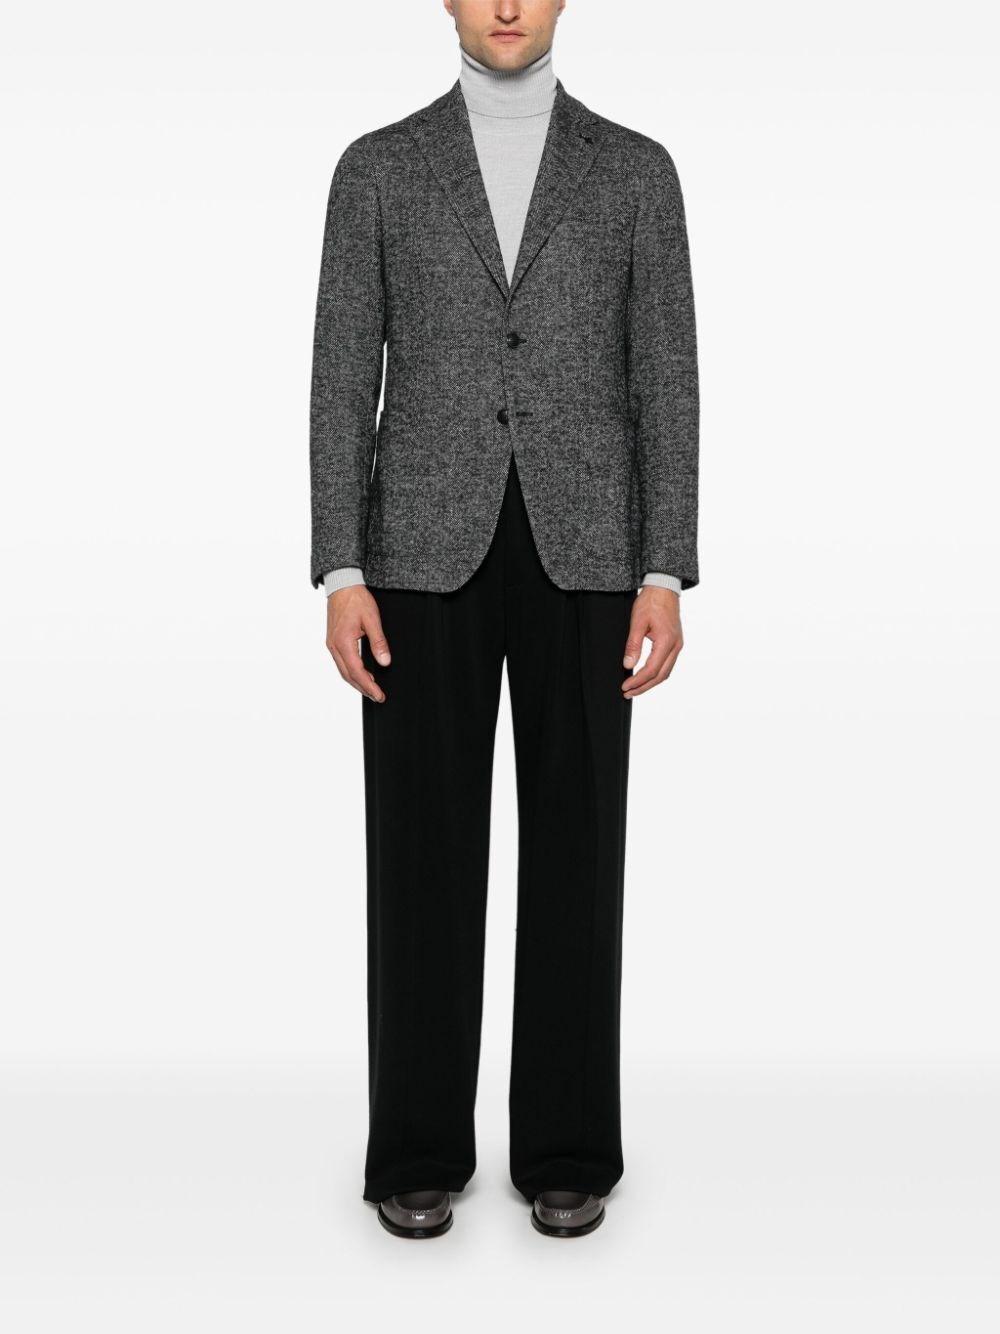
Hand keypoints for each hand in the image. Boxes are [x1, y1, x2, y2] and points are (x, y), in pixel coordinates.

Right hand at [326, 585, 390, 702]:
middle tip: (378, 697)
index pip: (357, 671)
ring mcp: (332, 644)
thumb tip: (385, 662)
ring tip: (372, 689)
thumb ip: (379, 642)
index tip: (379, 695)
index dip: (369, 686)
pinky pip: (341, 662)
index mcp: (343, 642)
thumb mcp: (372, 619)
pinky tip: (362, 673)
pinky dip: (352, 672)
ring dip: (357, 682)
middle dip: (363, 689)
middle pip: (348, 675)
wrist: (342, 585)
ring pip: (343, 670)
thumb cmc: (356, 599)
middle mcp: (334, 646)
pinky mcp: (333, 641)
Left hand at [622, 586, 682, 697]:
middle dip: (644, 687)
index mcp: (667, 641)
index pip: (652, 669)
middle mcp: (675, 646)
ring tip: (635, 688)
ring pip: (665, 672)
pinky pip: (667, 664)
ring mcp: (677, 645)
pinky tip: (645, 676)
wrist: (664, 588)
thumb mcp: (637, 622)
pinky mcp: (675, 643)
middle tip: (628, 693)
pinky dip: (656, 674)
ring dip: (650, 682)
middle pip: (661, 676)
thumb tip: (628, 665)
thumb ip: (633, 645)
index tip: (625, 686)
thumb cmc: (651, 602)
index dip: (638, 681)